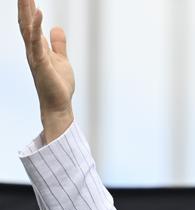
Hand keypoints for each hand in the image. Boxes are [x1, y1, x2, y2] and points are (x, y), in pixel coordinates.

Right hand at [18, 0, 74, 143]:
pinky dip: (37, 26)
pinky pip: (37, 42)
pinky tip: (38, 13)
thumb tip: (56, 27)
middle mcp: (32, 50)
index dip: (28, 8)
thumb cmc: (57, 84)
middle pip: (25, 22)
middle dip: (23, 5)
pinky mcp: (41, 63)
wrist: (58, 105)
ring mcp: (35, 56)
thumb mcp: (61, 58)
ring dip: (26, 11)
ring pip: (27, 29)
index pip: (29, 23)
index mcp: (36, 48)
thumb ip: (58, 43)